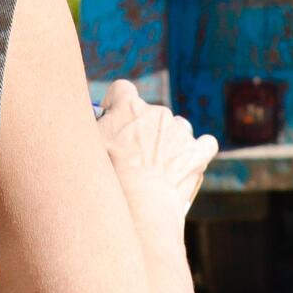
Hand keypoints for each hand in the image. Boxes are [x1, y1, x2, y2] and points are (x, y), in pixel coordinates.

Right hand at [96, 80, 218, 220]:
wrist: (139, 203)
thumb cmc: (107, 176)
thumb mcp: (87, 147)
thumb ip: (92, 128)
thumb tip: (93, 123)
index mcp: (128, 106)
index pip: (121, 90)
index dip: (115, 102)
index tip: (111, 117)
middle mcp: (156, 112)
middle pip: (149, 113)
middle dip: (142, 129)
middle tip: (130, 153)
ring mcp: (179, 131)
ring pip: (175, 128)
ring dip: (168, 141)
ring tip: (156, 166)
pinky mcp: (197, 151)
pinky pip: (205, 144)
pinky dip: (199, 151)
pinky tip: (189, 162)